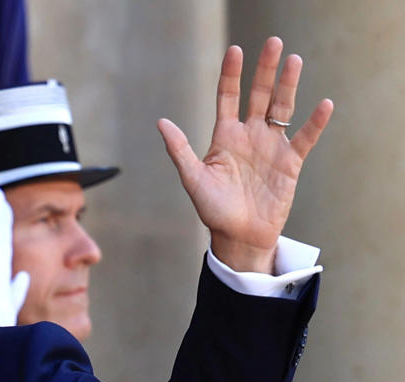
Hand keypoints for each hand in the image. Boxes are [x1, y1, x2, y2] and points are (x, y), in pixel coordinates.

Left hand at [158, 37, 332, 272]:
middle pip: (258, 95)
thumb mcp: (193, 178)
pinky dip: (314, 123)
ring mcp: (271, 146)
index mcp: (224, 136)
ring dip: (289, 86)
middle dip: (264, 70)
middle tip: (272, 42)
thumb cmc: (213, 209)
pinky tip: (323, 104)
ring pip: (282, 109)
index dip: (231, 74)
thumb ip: (179, 150)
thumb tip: (161, 122)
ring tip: (294, 61)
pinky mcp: (290, 162)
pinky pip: (304, 138)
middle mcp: (249, 135)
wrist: (238, 236)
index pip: (228, 97)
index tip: (235, 50)